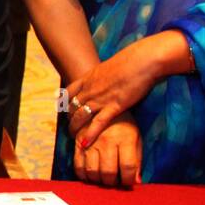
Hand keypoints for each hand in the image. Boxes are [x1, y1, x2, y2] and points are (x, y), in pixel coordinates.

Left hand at [65, 33, 180, 145]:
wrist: (142, 60)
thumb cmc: (133, 60)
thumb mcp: (111, 65)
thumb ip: (105, 74)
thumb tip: (108, 76)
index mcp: (89, 77)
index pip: (69, 91)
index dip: (64, 101)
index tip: (63, 108)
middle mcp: (91, 88)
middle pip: (72, 105)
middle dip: (69, 117)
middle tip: (69, 127)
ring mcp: (101, 98)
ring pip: (80, 115)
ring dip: (75, 127)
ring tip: (73, 137)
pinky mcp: (114, 106)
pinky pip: (98, 123)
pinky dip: (89, 134)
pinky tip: (84, 144)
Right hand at [73, 111, 141, 186]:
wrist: (100, 104)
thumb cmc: (123, 124)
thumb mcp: (136, 137)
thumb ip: (137, 159)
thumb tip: (136, 181)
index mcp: (125, 139)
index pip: (128, 167)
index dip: (129, 180)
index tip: (128, 182)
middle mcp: (107, 141)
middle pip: (108, 172)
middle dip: (113, 183)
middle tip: (115, 182)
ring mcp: (91, 142)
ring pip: (92, 171)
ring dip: (99, 181)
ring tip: (103, 179)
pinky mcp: (77, 143)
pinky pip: (77, 166)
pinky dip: (83, 176)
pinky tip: (90, 175)